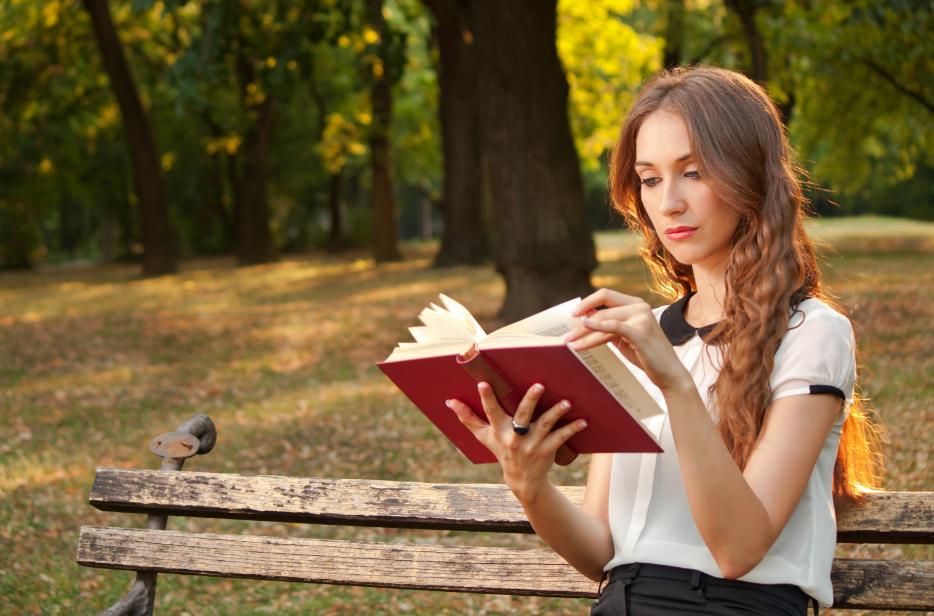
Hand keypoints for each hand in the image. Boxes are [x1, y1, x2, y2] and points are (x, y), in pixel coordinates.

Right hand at [446, 382, 586, 503]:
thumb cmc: (502, 451)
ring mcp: (532, 445)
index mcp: (499, 431)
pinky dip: (572, 429)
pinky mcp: (547, 451)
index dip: (486, 398)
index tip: (484, 383)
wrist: (522, 481)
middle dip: (530, 400)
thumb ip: (468, 418)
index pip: (491, 412)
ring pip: (545, 425)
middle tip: (539, 385)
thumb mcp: (484, 437)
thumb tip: (449, 401)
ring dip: (557, 412)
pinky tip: (583, 420)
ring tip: (567, 402)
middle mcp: (514, 438)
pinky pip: (561, 437)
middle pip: (522, 416)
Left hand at [563, 288, 691, 393]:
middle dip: (580, 324)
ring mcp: (641, 318)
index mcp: (636, 304)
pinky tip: (585, 327)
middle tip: (565, 336)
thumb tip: (584, 319)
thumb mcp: (624, 336)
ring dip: (584, 333)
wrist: (669, 373)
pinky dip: (597, 327)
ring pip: (603, 321)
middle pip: (602, 310)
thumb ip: (609, 325)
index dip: (587, 302)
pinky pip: (613, 326)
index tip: (572, 314)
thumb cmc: (646, 355)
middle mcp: (640, 306)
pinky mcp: (640, 332)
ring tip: (569, 343)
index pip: (606, 295)